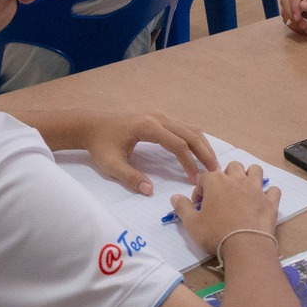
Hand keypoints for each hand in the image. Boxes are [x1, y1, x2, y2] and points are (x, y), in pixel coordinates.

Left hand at [83, 112, 216, 195]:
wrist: (92, 126)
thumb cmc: (101, 145)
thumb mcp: (111, 164)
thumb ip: (130, 177)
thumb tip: (150, 191)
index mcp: (148, 127)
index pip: (178, 145)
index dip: (189, 163)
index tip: (195, 180)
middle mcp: (158, 118)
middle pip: (190, 134)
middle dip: (204, 153)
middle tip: (215, 172)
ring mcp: (160, 116)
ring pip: (190, 129)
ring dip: (203, 146)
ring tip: (211, 165)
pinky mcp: (160, 119)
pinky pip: (183, 128)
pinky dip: (194, 141)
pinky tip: (199, 154)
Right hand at [171, 161, 280, 253]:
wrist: (245, 246)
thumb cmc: (215, 233)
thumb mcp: (192, 224)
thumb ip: (182, 208)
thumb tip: (174, 197)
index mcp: (216, 182)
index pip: (205, 177)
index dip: (200, 189)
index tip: (199, 204)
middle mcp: (237, 179)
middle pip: (232, 166)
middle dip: (226, 176)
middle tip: (222, 195)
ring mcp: (256, 189)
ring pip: (255, 170)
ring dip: (249, 176)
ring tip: (243, 191)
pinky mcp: (270, 201)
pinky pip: (273, 190)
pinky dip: (269, 194)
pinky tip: (263, 202)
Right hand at [279, 0, 306, 33]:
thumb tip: (302, 6)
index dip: (293, 4)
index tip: (298, 17)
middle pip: (285, 1)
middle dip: (292, 15)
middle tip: (303, 26)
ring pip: (286, 11)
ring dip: (294, 23)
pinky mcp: (297, 9)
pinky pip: (290, 18)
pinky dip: (296, 26)